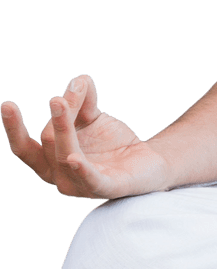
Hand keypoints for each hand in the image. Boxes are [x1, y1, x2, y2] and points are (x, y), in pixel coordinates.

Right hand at [1, 74, 169, 198]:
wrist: (149, 161)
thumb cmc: (113, 143)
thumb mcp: (94, 119)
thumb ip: (84, 101)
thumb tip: (78, 79)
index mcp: (51, 160)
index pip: (25, 147)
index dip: (14, 128)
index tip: (6, 104)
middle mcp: (60, 176)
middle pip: (49, 143)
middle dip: (56, 118)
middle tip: (58, 98)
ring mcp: (81, 185)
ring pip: (66, 156)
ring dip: (63, 129)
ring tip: (60, 104)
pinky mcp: (106, 188)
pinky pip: (91, 180)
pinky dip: (82, 170)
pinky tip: (74, 158)